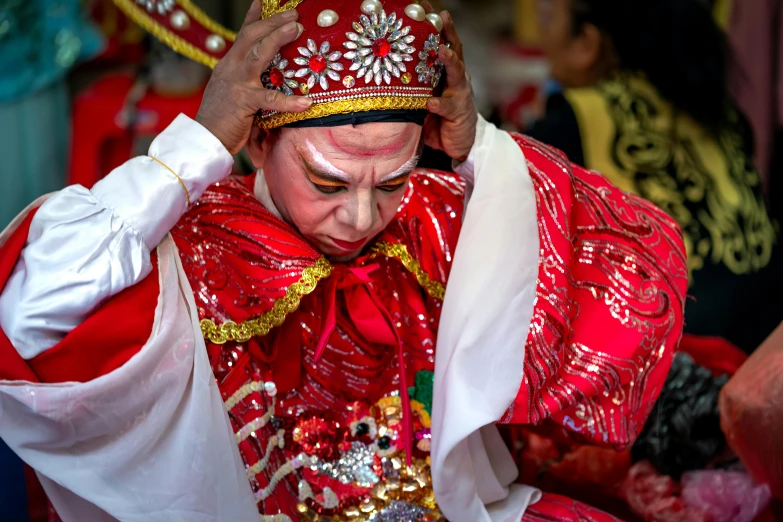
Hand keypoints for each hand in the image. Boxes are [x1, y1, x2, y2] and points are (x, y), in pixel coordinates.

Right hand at [196, 1, 311, 154]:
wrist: (203, 138)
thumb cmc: (220, 119)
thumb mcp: (231, 92)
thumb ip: (244, 81)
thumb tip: (264, 77)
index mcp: (229, 65)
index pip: (243, 35)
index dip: (254, 17)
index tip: (264, 2)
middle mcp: (231, 68)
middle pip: (252, 36)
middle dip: (273, 22)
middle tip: (293, 14)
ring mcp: (237, 83)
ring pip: (258, 53)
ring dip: (277, 38)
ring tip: (296, 28)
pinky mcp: (244, 102)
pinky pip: (270, 99)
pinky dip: (289, 101)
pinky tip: (305, 102)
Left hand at [422, 7, 476, 162]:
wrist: (457, 145)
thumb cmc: (436, 119)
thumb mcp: (422, 97)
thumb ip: (412, 84)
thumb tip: (383, 68)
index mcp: (444, 71)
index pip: (440, 42)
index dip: (433, 24)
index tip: (423, 6)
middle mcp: (454, 77)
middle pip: (452, 47)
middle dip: (445, 30)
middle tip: (439, 15)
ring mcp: (459, 92)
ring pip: (457, 71)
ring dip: (449, 59)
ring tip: (441, 50)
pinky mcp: (458, 112)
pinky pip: (447, 106)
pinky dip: (439, 103)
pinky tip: (430, 102)